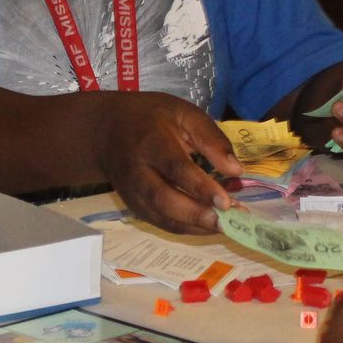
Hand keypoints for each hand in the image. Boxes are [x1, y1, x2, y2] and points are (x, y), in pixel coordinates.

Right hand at [90, 93, 241, 235]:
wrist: (106, 130)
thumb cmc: (151, 117)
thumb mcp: (184, 113)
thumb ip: (211, 138)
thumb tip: (236, 171)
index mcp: (150, 140)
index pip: (175, 167)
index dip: (200, 186)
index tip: (226, 201)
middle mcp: (136, 170)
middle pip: (163, 198)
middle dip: (196, 214)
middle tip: (227, 221)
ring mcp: (132, 192)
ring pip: (161, 217)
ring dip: (194, 227)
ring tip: (224, 227)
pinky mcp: (134, 205)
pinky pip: (160, 222)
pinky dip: (185, 229)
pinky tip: (208, 226)